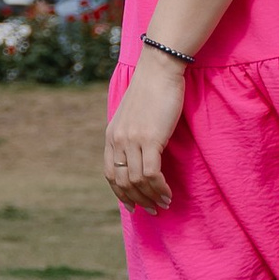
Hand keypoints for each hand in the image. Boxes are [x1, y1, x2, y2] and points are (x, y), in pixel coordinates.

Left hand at [104, 49, 186, 210]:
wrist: (159, 69)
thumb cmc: (152, 90)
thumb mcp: (134, 116)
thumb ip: (132, 135)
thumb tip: (140, 156)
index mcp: (111, 136)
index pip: (111, 174)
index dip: (121, 194)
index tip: (134, 206)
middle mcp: (118, 140)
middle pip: (122, 182)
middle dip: (138, 200)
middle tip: (153, 210)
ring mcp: (132, 140)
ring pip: (137, 181)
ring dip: (151, 197)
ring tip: (164, 204)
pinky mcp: (149, 138)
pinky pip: (151, 173)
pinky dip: (159, 187)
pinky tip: (168, 192)